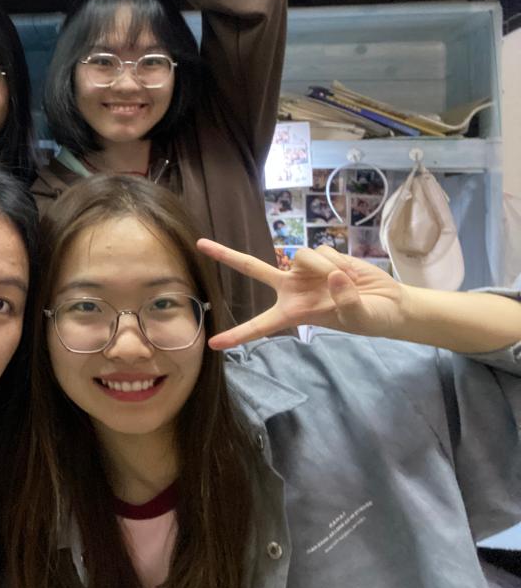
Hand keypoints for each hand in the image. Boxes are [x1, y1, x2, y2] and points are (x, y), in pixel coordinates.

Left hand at [196, 239, 407, 349]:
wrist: (389, 303)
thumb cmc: (372, 319)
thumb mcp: (360, 317)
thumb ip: (346, 300)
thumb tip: (332, 277)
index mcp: (294, 313)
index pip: (260, 326)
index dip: (238, 335)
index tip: (213, 344)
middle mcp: (291, 289)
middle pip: (252, 268)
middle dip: (226, 255)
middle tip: (199, 244)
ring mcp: (303, 271)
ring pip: (300, 255)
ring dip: (324, 265)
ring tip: (345, 281)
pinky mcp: (320, 257)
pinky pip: (320, 249)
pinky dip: (337, 259)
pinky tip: (349, 271)